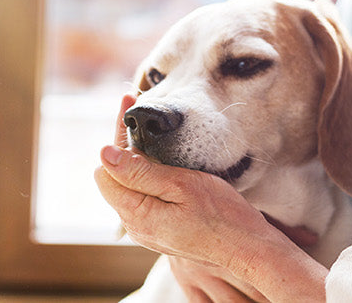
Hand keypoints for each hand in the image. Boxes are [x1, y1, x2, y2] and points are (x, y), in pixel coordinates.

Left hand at [96, 93, 328, 300]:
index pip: (106, 171)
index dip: (116, 138)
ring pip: (128, 185)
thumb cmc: (221, 214)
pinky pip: (142, 196)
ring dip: (135, 158)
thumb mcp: (181, 184)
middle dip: (123, 144)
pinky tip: (159, 157)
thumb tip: (104, 154)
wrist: (247, 247)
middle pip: (114, 177)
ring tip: (146, 127)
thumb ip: (139, 171)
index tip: (129, 106)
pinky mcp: (159, 228)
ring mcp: (146, 230)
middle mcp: (135, 226)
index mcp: (136, 215)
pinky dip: (146, 173)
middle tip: (134, 105)